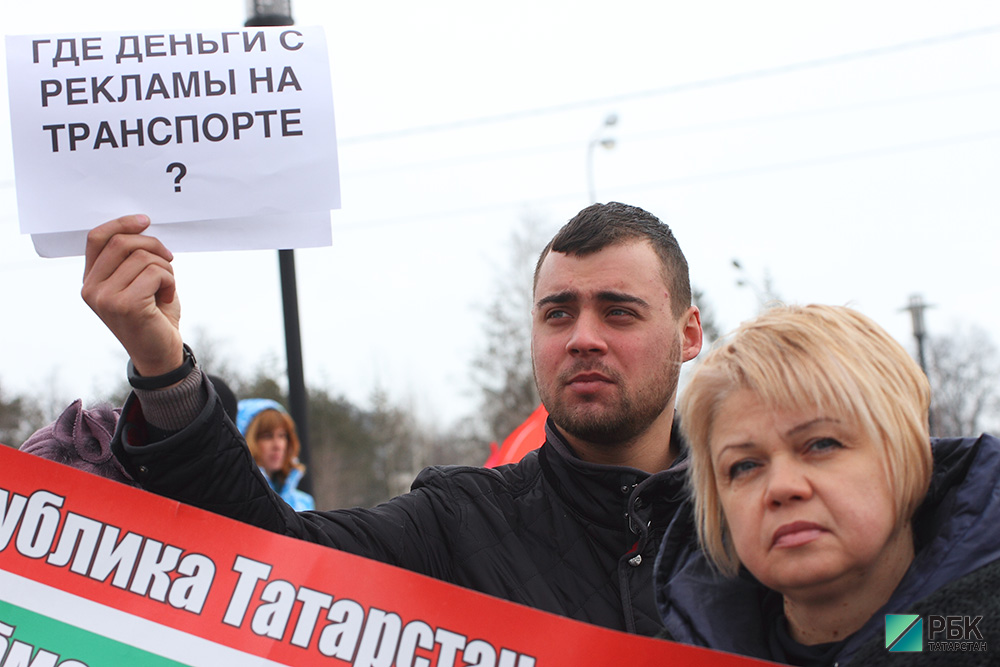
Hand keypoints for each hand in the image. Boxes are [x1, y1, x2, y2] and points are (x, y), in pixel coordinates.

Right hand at [81, 215, 183, 376]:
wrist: (161, 354)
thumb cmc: (154, 316)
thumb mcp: (139, 283)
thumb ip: (133, 259)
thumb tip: (142, 226)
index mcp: (91, 281)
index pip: (96, 238)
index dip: (121, 224)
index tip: (145, 221)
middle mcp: (91, 289)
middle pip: (121, 242)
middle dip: (152, 245)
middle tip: (169, 259)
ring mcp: (105, 298)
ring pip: (142, 257)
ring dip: (165, 268)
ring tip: (167, 287)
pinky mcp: (125, 305)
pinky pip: (155, 273)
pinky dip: (169, 281)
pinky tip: (167, 298)